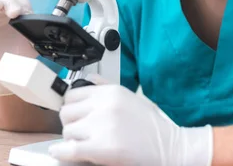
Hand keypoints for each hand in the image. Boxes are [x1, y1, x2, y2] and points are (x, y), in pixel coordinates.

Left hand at [49, 82, 213, 165]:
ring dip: (72, 139)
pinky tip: (62, 153)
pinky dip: (61, 153)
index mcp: (110, 92)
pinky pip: (69, 149)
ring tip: (83, 143)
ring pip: (67, 131)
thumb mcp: (130, 96)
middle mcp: (104, 106)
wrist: (171, 147)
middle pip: (67, 112)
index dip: (72, 107)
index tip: (75, 116)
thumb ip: (106, 86)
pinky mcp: (102, 148)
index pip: (72, 94)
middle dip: (70, 123)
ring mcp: (102, 126)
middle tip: (79, 132)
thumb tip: (88, 79)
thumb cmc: (153, 126)